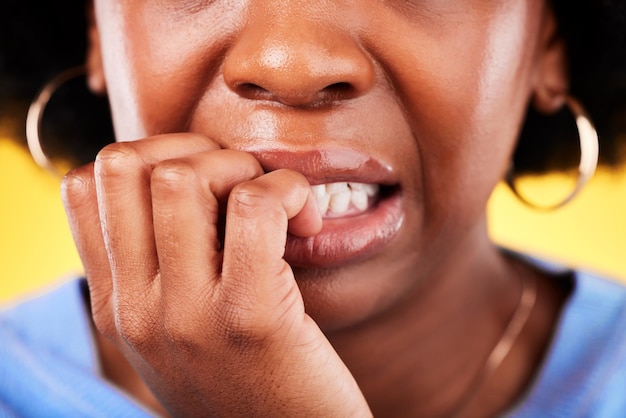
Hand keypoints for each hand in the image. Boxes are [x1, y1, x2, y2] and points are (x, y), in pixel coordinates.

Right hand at [62, 133, 371, 416]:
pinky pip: (256, 206)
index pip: (81, 187)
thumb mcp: (179, 332)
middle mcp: (135, 309)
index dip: (148, 159)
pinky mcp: (251, 319)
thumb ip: (161, 270)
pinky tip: (307, 225)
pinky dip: (289, 192)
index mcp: (114, 305)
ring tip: (279, 207)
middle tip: (243, 186)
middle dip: (195, 151)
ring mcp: (186, 316)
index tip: (203, 186)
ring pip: (184, 176)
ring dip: (244, 168)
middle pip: (125, 164)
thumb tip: (179, 179)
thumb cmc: (249, 381)